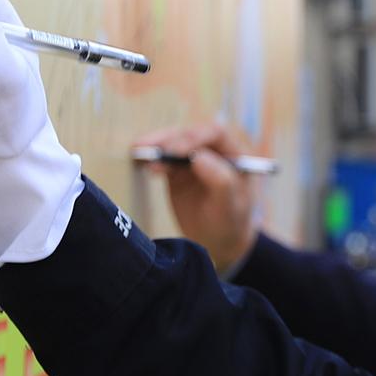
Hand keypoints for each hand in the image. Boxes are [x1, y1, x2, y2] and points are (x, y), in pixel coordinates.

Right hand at [133, 122, 257, 272]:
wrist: (219, 241)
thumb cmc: (231, 223)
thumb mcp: (230, 207)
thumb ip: (220, 181)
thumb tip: (198, 157)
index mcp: (236, 154)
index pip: (216, 134)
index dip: (195, 137)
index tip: (176, 151)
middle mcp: (215, 151)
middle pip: (190, 135)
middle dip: (170, 140)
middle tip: (152, 151)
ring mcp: (194, 159)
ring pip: (174, 143)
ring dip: (156, 146)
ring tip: (139, 151)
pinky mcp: (177, 169)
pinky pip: (163, 158)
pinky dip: (151, 157)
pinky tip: (139, 160)